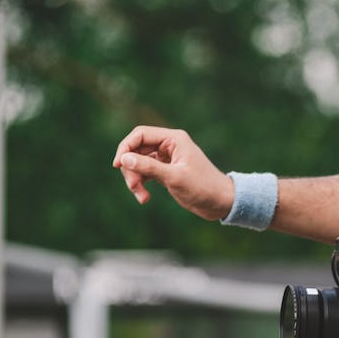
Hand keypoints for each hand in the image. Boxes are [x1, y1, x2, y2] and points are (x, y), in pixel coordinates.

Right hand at [112, 126, 234, 220]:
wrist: (221, 202)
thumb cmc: (203, 187)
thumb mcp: (174, 177)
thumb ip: (149, 166)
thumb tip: (124, 158)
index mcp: (174, 139)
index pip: (140, 134)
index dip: (125, 147)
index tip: (118, 165)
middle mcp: (169, 145)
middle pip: (136, 150)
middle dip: (131, 168)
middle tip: (134, 186)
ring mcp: (167, 158)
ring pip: (138, 163)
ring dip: (135, 179)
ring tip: (142, 197)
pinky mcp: (166, 171)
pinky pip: (144, 173)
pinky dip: (141, 184)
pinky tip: (144, 198)